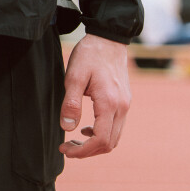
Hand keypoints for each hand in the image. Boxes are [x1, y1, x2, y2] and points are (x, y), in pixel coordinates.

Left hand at [59, 34, 130, 157]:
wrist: (109, 38)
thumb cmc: (90, 55)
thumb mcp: (74, 76)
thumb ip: (71, 103)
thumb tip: (67, 128)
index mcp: (109, 103)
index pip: (100, 140)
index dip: (82, 150)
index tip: (64, 149)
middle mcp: (122, 108)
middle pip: (109, 144)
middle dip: (87, 151)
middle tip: (66, 148)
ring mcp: (125, 105)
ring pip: (114, 137)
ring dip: (95, 144)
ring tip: (74, 140)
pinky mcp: (124, 102)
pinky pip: (116, 126)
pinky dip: (102, 134)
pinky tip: (86, 128)